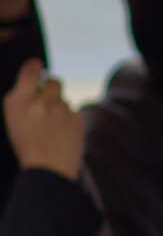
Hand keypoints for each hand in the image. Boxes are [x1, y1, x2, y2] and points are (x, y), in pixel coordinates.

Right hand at [3, 58, 84, 179]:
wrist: (48, 169)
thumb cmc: (26, 145)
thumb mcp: (12, 119)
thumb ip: (22, 97)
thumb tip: (36, 78)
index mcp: (18, 101)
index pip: (30, 72)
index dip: (35, 67)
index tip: (37, 66)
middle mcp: (40, 102)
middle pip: (54, 82)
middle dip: (53, 89)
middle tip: (49, 101)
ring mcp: (61, 110)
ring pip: (64, 101)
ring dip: (60, 109)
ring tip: (52, 128)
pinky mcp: (77, 120)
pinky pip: (74, 113)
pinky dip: (69, 121)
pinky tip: (62, 135)